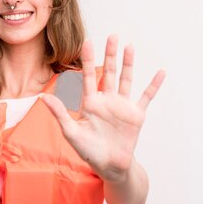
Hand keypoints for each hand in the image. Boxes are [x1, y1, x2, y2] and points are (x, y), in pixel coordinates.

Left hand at [41, 35, 164, 182]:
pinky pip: (147, 97)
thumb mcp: (71, 132)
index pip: (87, 76)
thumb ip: (60, 113)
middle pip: (108, 72)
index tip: (87, 41)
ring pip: (125, 79)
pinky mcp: (136, 115)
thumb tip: (42, 98)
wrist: (110, 167)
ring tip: (129, 47)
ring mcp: (122, 106)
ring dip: (128, 64)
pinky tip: (160, 72)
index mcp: (90, 103)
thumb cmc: (89, 151)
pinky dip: (154, 85)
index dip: (87, 59)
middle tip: (112, 36)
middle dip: (110, 54)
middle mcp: (106, 101)